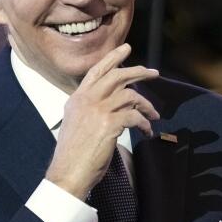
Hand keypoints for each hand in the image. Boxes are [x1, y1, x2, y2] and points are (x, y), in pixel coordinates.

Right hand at [45, 44, 159, 199]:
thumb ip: (90, 109)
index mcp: (77, 98)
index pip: (96, 71)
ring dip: (146, 105)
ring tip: (154, 115)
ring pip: (130, 95)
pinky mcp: (109, 124)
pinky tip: (147, 132)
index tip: (126, 49)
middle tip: (154, 73)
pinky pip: (135, 116)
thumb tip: (114, 103)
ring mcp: (97, 111)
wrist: (67, 173)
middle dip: (138, 71)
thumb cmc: (73, 154)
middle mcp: (86, 100)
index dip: (112, 58)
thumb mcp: (75, 123)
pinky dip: (145, 123)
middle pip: (117, 76)